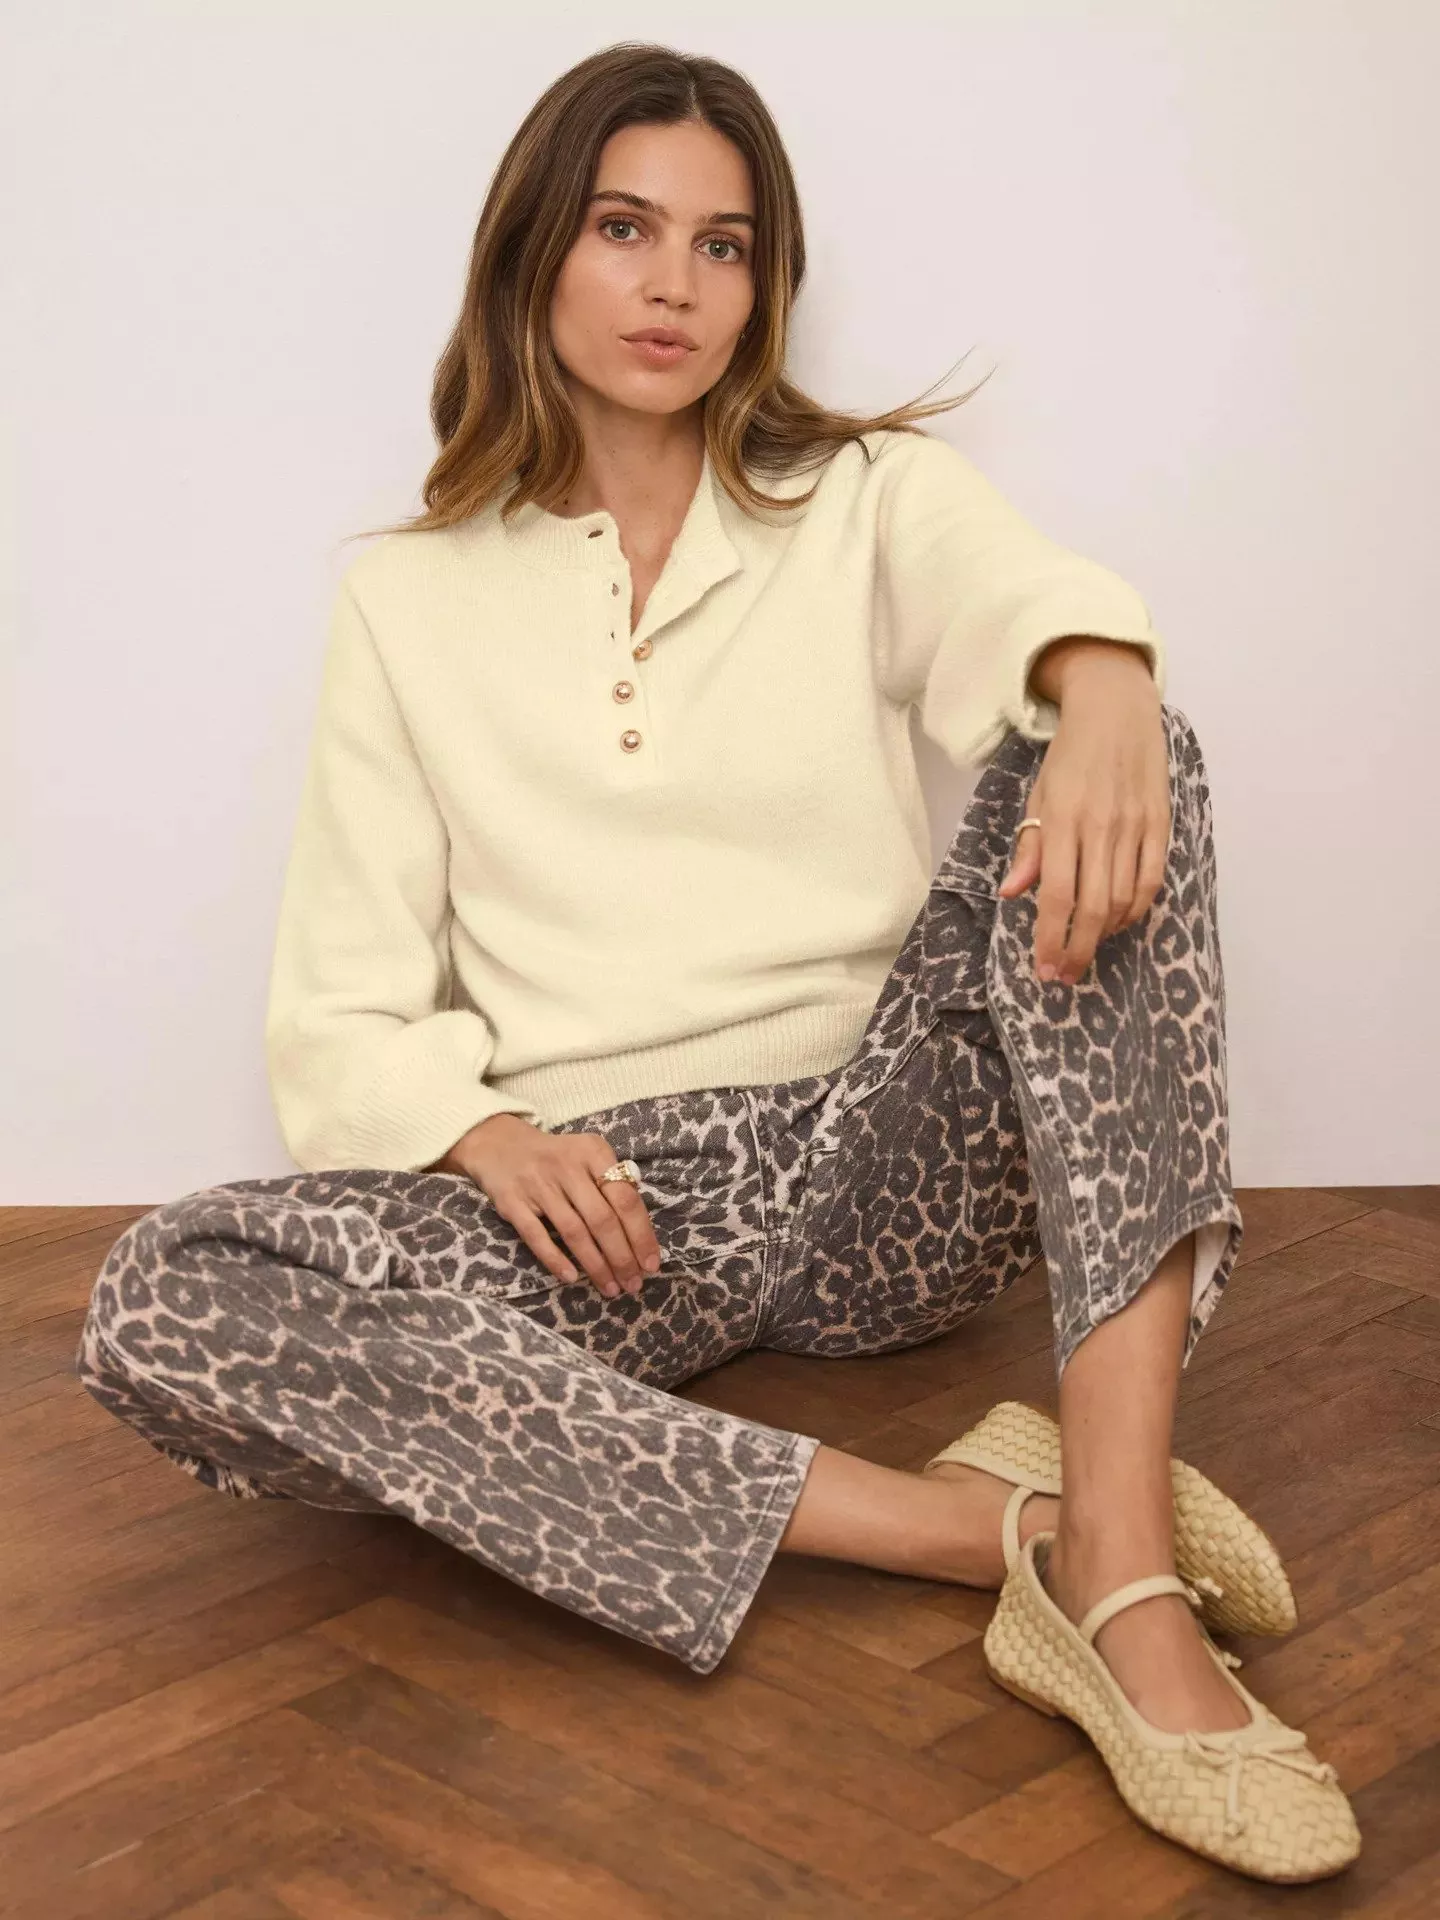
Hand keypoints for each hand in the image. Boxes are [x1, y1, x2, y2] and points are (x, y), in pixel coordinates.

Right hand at [427, 1115, 664, 1298]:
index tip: (652, 1263)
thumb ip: (614, 1184)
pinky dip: (556, 1259)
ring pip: (574, 1232)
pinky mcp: (512, 1202)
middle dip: (622, 1257)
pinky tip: (572, 1278)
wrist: (500, 1145)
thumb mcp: (588, 1156)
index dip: (641, 1235)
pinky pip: (537, 1236)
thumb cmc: (557, 1159)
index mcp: (593, 1152)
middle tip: (633, 1284)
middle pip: (602, 1220)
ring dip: (596, 1265)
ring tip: (611, 1288)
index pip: (625, 1199)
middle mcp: (567, 1166)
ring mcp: (538, 1185)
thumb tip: (642, 1230)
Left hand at [997, 642, 1168, 985]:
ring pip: (1123, 899)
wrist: (1116, 708)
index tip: (1043, 969)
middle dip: (1077, 950)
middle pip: (1093, 907)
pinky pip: (1151, 879)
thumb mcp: (1037, 794)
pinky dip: (1136, 909)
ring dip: (1105, 934)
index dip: (1049, 938)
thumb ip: (1029, 846)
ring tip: (1086, 949)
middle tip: (1064, 975)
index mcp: (1062, 819)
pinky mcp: (1161, 822)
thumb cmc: (1069, 756)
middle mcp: (1100, 826)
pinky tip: (1120, 921)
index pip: (1056, 895)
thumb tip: (1012, 893)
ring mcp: (1134, 825)